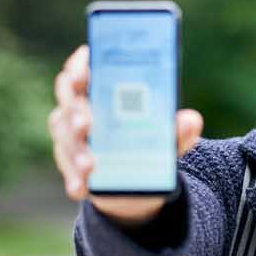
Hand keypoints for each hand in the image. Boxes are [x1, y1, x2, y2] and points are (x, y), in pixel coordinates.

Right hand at [48, 45, 203, 226]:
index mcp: (103, 86)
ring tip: (90, 165)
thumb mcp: (167, 136)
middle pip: (68, 98)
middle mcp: (81, 105)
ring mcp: (71, 132)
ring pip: (65, 135)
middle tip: (85, 125)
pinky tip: (82, 188)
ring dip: (75, 150)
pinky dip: (74, 177)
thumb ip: (178, 129)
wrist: (137, 179)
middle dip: (75, 111)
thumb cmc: (149, 142)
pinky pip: (66, 166)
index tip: (81, 75)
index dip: (78, 67)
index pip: (83, 67)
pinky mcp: (69, 160)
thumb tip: (191, 121)